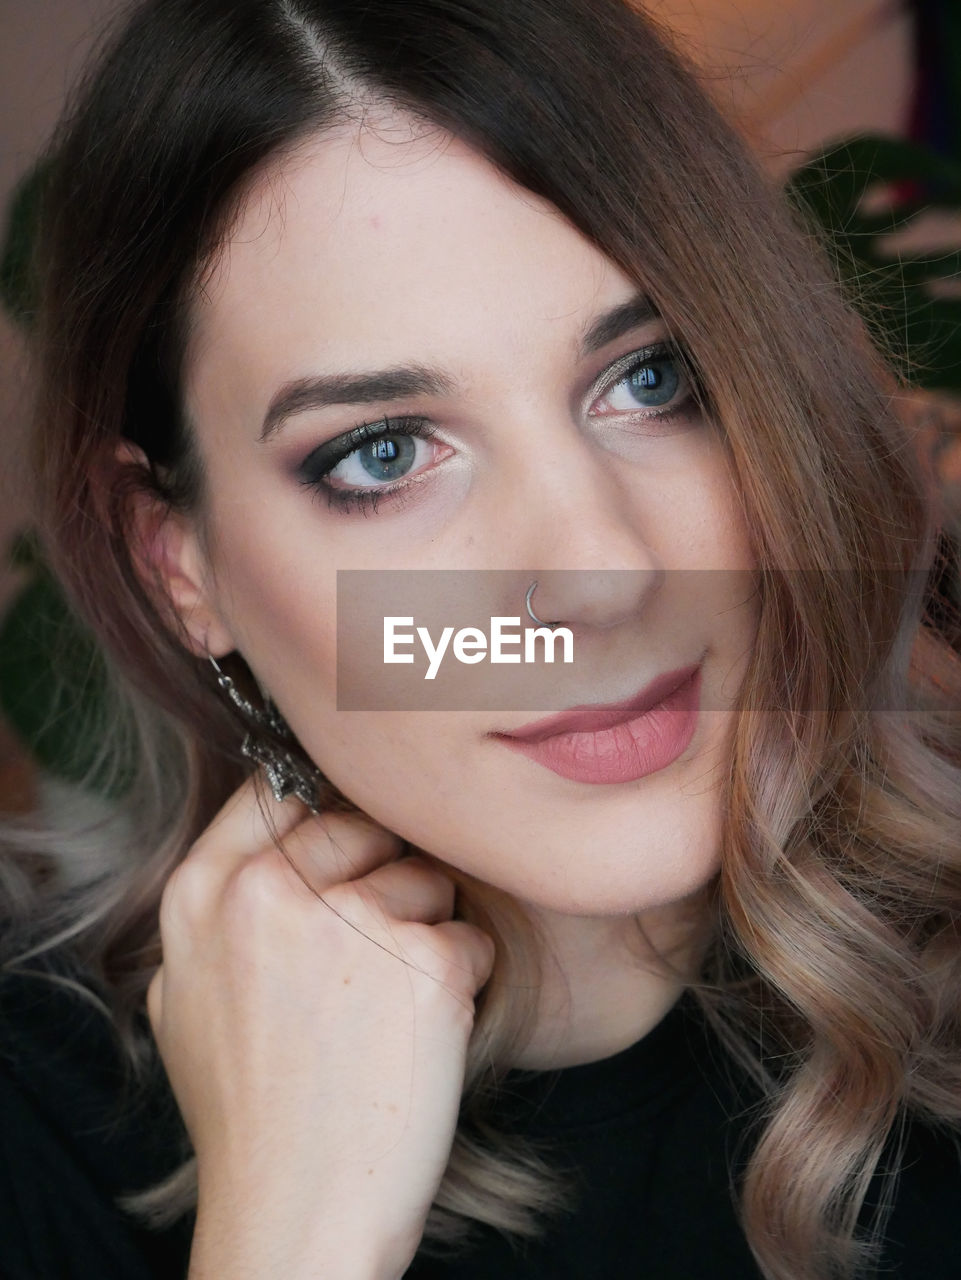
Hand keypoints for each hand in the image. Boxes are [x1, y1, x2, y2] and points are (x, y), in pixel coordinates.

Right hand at [146, 775, 494, 1278]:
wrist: (296, 1212)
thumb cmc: (248, 1109)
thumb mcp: (185, 994)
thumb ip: (221, 906)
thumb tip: (278, 837)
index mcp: (202, 893)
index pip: (277, 787)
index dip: (321, 812)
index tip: (345, 840)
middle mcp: (268, 891)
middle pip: (362, 825)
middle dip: (380, 877)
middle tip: (367, 959)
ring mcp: (350, 921)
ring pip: (424, 875)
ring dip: (424, 929)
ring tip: (384, 1010)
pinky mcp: (426, 962)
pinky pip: (470, 933)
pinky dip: (462, 979)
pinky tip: (420, 1035)